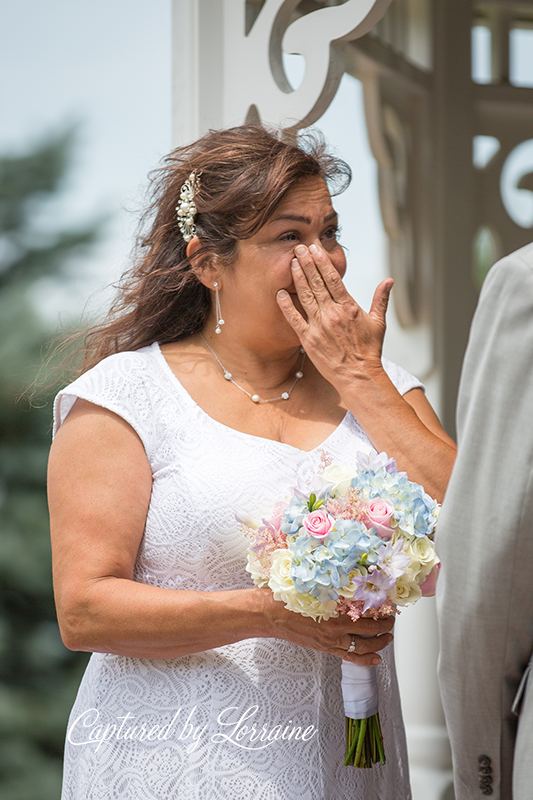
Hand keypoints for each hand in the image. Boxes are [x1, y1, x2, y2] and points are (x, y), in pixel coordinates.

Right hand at [261, 589, 393, 665]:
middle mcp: (334, 630)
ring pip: (361, 648)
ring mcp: (329, 641)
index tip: (389, 604)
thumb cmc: (286, 597)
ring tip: (388, 639)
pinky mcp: (324, 648)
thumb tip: (349, 578)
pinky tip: (374, 659)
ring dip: (378, 644)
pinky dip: (364, 659)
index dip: (381, 610)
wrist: (268, 614)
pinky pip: (348, 657)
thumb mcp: (312, 584)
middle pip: (368, 631)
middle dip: (384, 627)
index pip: (366, 613)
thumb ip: (332, 584)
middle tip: (392, 620)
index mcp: (333, 612)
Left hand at [276, 243, 392, 388]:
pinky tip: (280, 292)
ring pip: (306, 296)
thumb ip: (381, 299)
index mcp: (349, 307)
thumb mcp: (378, 323)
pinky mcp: (308, 340)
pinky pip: (294, 319)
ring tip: (291, 262)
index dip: (322, 262)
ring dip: (298, 277)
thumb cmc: (369, 351)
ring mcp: (319, 327)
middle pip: (317, 283)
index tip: (314, 248)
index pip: (333, 279)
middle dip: (307, 263)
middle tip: (298, 248)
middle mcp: (333, 314)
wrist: (359, 376)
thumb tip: (389, 281)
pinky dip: (286, 305)